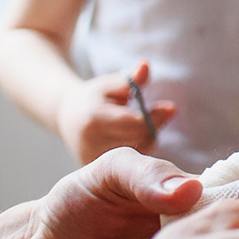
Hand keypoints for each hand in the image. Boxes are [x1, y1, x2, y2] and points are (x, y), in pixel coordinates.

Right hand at [57, 61, 176, 164]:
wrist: (68, 119)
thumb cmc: (94, 97)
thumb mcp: (111, 84)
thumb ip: (131, 79)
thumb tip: (146, 65)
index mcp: (95, 120)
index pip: (135, 124)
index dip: (155, 117)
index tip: (170, 107)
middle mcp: (92, 144)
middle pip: (139, 141)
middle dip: (152, 127)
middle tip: (157, 114)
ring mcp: (94, 162)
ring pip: (137, 155)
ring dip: (146, 140)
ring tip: (139, 126)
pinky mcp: (98, 173)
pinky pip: (129, 167)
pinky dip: (138, 153)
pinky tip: (133, 141)